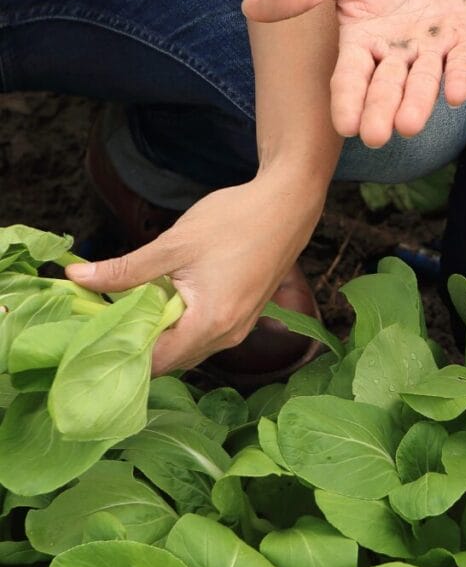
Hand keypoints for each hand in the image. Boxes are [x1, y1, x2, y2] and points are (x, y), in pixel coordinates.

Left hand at [65, 171, 323, 374]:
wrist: (288, 205)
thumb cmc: (236, 221)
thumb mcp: (174, 245)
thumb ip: (125, 269)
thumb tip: (76, 278)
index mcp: (211, 323)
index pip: (156, 362)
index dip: (122, 351)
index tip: (95, 330)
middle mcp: (229, 335)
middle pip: (173, 360)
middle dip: (139, 344)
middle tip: (105, 317)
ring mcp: (241, 327)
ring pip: (190, 347)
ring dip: (162, 333)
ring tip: (133, 305)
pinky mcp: (246, 314)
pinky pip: (206, 333)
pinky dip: (182, 324)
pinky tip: (167, 297)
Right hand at [242, 0, 465, 147]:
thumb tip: (249, 7)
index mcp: (363, 43)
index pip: (352, 78)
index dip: (349, 101)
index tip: (344, 126)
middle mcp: (397, 55)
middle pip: (387, 88)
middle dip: (381, 111)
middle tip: (374, 137)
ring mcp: (433, 50)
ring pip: (424, 83)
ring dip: (418, 104)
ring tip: (409, 126)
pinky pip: (463, 62)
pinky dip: (460, 77)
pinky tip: (456, 94)